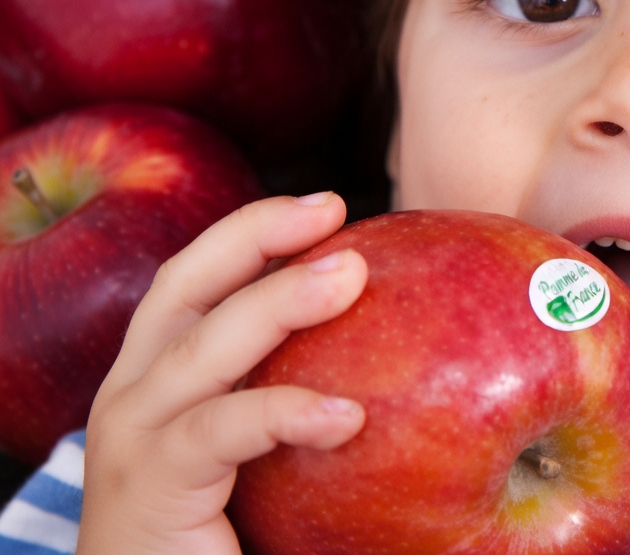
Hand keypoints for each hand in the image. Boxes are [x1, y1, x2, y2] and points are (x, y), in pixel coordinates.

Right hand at [76, 193, 368, 554]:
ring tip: (351, 275)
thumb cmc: (225, 536)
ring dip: (279, 301)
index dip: (252, 233)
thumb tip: (399, 377)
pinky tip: (347, 415)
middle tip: (333, 207)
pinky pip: (219, 431)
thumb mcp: (260, 456)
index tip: (326, 207)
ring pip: (203, 345)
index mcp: (159, 379)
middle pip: (186, 287)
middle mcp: (135, 396)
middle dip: (256, 235)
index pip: (196, 282)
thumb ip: (300, 405)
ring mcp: (133, 439)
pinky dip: (283, 412)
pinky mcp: (149, 486)